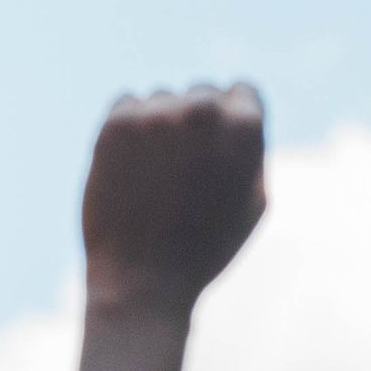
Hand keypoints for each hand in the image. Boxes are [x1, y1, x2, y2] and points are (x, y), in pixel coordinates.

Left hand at [82, 85, 268, 315]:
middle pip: (203, 92)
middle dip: (197, 123)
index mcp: (245, 128)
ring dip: (161, 126)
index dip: (233, 121)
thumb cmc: (205, 248)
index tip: (219, 147)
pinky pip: (128, 104)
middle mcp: (203, 111)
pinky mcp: (117, 123)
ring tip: (157, 177)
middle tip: (186, 170)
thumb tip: (240, 117)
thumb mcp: (253, 202)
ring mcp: (157, 114)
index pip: (242, 91)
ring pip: (163, 99)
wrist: (143, 279)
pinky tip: (133, 167)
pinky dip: (129, 129)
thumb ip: (252, 151)